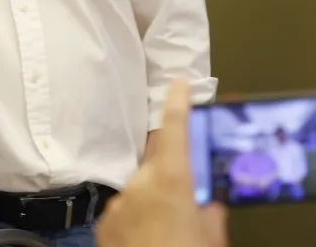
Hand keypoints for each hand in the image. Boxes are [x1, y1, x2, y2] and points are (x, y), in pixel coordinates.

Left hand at [98, 80, 224, 246]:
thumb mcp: (212, 241)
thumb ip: (211, 217)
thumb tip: (210, 206)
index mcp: (171, 182)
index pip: (175, 130)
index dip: (178, 104)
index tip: (179, 84)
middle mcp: (140, 187)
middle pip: (160, 167)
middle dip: (175, 180)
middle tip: (189, 207)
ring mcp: (119, 206)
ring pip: (142, 193)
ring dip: (156, 206)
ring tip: (170, 236)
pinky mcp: (104, 225)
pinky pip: (126, 213)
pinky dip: (139, 223)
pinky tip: (152, 242)